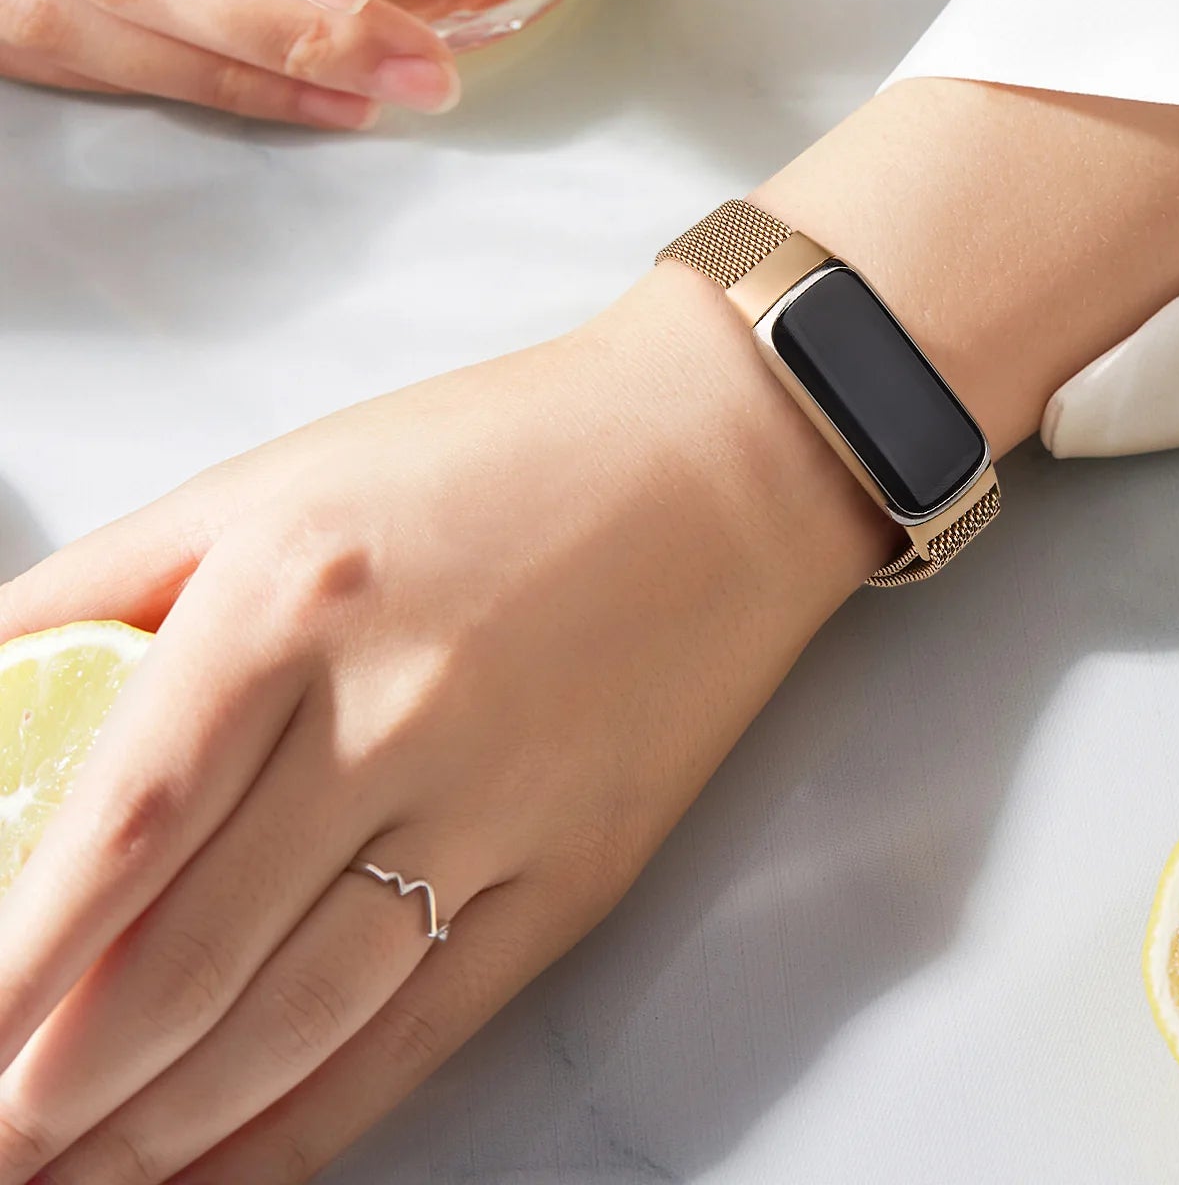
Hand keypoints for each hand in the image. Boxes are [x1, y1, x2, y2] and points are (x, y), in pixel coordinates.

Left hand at [0, 264, 884, 1182]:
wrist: (719, 460)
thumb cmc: (500, 455)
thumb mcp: (279, 480)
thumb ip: (106, 587)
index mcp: (293, 597)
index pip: (111, 831)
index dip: (6, 969)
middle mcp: (392, 713)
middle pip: (185, 962)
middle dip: (51, 1091)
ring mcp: (496, 806)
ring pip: (295, 1024)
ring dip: (160, 1133)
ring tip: (74, 1175)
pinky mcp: (577, 871)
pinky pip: (422, 1031)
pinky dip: (310, 1126)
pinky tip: (231, 1162)